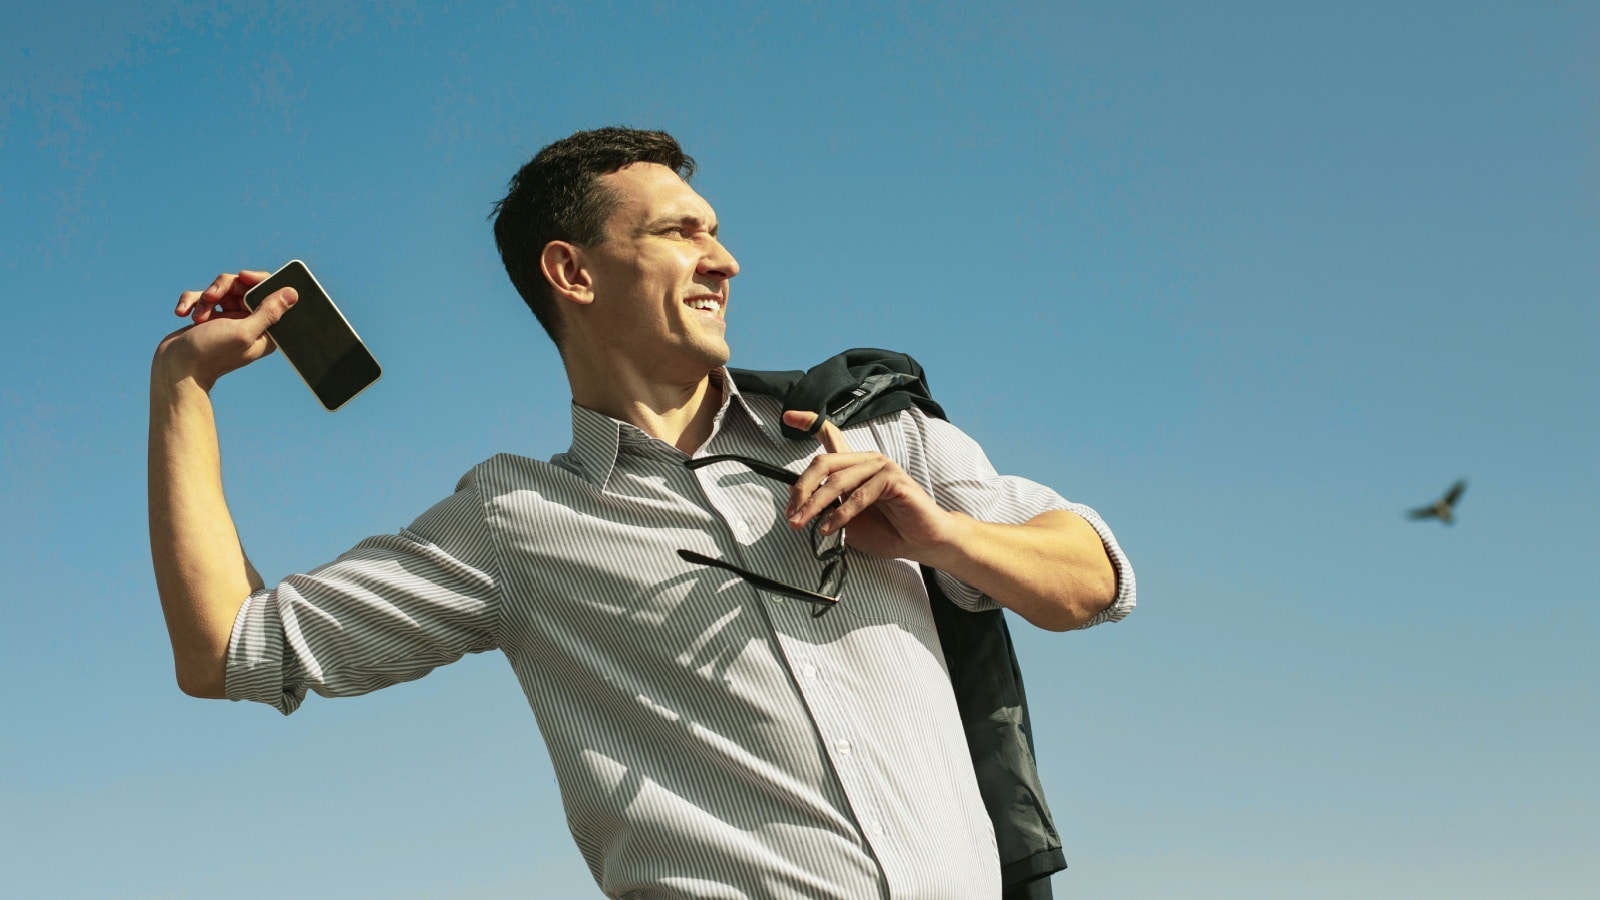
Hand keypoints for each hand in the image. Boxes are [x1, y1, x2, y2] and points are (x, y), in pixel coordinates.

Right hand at [155, 270, 297, 388]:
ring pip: (222, 288)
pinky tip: (182, 312)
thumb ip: (268, 312)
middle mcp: (249, 322)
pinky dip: (191, 301)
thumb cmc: (211, 353)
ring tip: (197, 318)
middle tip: (210, 298)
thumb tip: (292, 293)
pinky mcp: (210, 316)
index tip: (242, 277)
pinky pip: (202, 296)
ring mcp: (229, 318)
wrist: (175, 369)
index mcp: (266, 329)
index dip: (258, 280)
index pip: (271, 293)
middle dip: (223, 288)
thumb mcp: (244, 332)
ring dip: (205, 298)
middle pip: (243, 286)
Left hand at [780, 410, 960, 563]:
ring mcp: (881, 467)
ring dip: (815, 505)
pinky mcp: (893, 479)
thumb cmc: (886, 530)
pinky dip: (841, 514)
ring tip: (802, 524)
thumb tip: (796, 498)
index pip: (830, 434)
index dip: (808, 421)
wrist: (921, 542)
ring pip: (838, 480)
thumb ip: (825, 508)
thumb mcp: (844, 521)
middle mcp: (866, 460)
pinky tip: (830, 527)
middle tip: (791, 514)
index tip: (788, 416)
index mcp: (853, 466)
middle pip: (824, 462)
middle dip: (802, 488)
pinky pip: (859, 495)